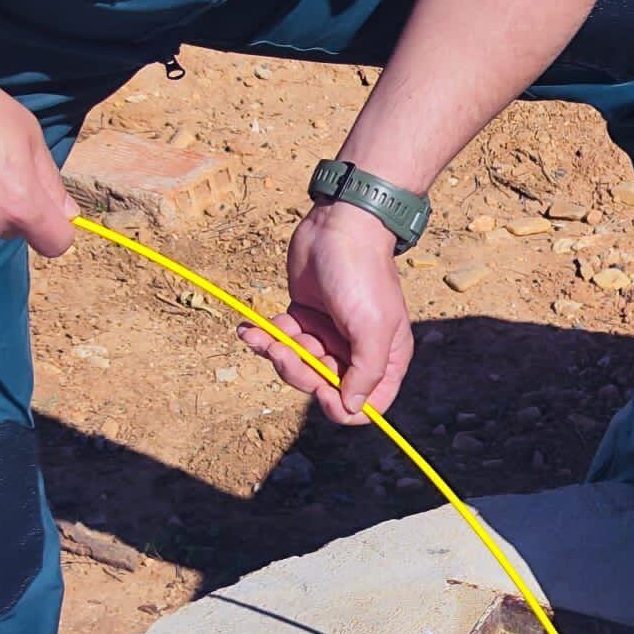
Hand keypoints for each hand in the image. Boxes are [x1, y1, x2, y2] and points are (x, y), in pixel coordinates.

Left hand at [243, 200, 413, 424]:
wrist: (339, 226)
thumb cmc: (362, 274)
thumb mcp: (373, 327)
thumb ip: (368, 371)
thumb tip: (352, 407)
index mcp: (384, 359)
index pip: (366, 405)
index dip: (341, 405)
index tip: (321, 388)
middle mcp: (356, 352)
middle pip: (324, 387)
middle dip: (299, 372)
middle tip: (284, 351)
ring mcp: (328, 337)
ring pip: (298, 367)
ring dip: (276, 354)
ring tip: (260, 336)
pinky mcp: (303, 320)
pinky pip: (281, 342)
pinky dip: (263, 338)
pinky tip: (249, 329)